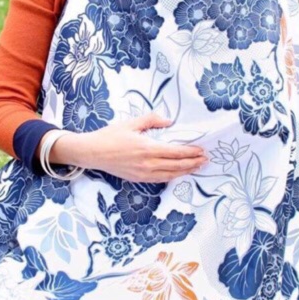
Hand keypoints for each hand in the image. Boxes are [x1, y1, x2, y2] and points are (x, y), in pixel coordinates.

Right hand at [52, 113, 207, 182]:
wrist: (93, 153)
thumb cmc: (110, 136)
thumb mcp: (131, 123)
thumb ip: (152, 120)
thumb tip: (169, 121)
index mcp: (147, 148)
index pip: (175, 152)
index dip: (191, 152)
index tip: (202, 150)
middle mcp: (147, 163)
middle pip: (176, 165)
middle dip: (193, 163)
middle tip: (206, 160)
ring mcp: (143, 173)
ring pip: (170, 175)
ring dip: (186, 171)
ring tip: (197, 167)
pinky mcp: (138, 179)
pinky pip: (160, 179)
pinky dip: (172, 177)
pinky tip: (179, 174)